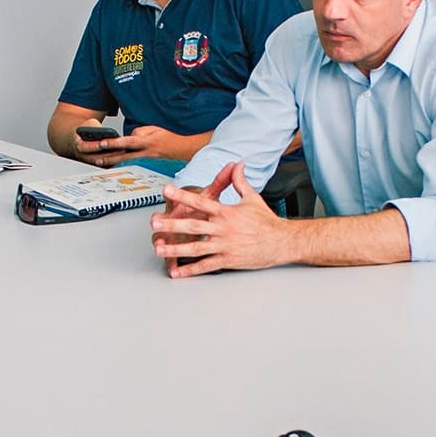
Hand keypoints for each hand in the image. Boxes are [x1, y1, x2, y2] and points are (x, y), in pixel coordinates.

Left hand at [80, 125, 190, 167]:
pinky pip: (133, 166)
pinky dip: (123, 166)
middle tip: (96, 158)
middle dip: (109, 157)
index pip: (128, 142)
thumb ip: (140, 131)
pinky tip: (114, 167)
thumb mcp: (155, 129)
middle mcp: (146, 153)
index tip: (103, 142)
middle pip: (124, 156)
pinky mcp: (148, 166)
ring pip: (127, 163)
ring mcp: (147, 161)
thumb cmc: (170, 138)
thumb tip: (130, 136)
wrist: (186, 150)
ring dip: (113, 163)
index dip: (114, 143)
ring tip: (101, 162)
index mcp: (147, 142)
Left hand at [147, 163, 290, 276]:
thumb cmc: (266, 221)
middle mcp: (223, 229)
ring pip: (196, 248)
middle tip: (154, 223)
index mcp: (226, 212)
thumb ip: (239, 182)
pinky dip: (190, 270)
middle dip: (172, 224)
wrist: (281, 241)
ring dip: (175, 249)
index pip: (200, 201)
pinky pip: (206, 266)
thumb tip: (237, 165)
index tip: (166, 191)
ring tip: (159, 248)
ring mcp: (225, 246)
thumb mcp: (252, 198)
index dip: (182, 196)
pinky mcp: (228, 260)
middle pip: (193, 226)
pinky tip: (177, 272)